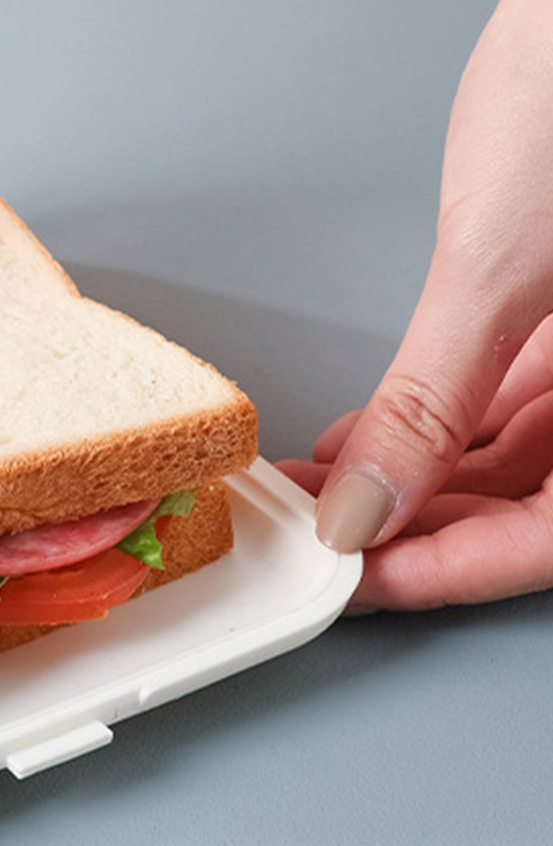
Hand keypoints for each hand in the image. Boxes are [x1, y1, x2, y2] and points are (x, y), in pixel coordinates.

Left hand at [279, 0, 552, 608]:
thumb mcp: (502, 263)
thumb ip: (434, 397)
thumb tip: (370, 501)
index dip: (450, 572)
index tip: (350, 582)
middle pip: (541, 503)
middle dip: (421, 526)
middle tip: (315, 533)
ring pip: (525, 456)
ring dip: (420, 477)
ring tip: (316, 484)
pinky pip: (518, 395)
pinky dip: (443, 420)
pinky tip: (369, 432)